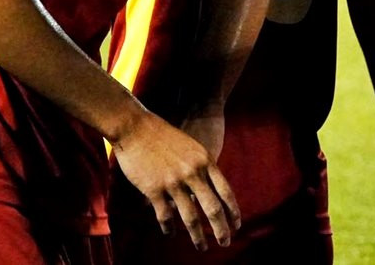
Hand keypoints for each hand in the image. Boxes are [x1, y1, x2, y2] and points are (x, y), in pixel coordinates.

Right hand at [112, 110, 240, 250]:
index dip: (233, 210)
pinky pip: (165, 215)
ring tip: (202, 247)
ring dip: (197, 235)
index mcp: (206, 162)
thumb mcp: (193, 149)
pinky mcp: (154, 189)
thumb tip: (210, 191)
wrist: (137, 128)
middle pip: (213, 208)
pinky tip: (171, 234)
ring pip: (190, 217)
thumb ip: (203, 168)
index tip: (238, 224)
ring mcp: (174, 182)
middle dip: (221, 228)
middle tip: (226, 242)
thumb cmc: (166, 137)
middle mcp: (193, 173)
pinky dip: (169, 227)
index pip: (226, 191)